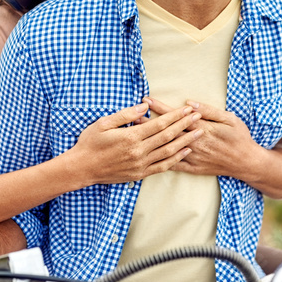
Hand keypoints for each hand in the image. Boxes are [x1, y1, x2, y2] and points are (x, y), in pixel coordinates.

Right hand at [67, 101, 202, 184]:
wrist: (82, 168)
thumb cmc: (90, 142)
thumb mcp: (104, 123)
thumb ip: (125, 115)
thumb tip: (143, 107)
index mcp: (131, 137)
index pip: (159, 124)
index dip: (175, 116)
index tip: (188, 109)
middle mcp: (139, 152)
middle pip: (168, 136)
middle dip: (185, 125)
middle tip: (199, 117)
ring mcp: (140, 165)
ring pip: (169, 152)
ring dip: (186, 142)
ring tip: (199, 133)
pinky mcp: (139, 174)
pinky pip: (162, 167)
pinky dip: (176, 159)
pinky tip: (185, 152)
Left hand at [145, 98, 257, 179]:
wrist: (246, 163)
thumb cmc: (239, 137)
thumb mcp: (229, 118)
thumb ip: (209, 110)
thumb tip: (190, 103)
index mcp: (203, 128)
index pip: (176, 116)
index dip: (161, 108)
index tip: (147, 100)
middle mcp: (195, 143)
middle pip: (167, 131)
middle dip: (149, 122)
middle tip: (132, 115)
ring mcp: (193, 157)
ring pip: (167, 147)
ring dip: (151, 139)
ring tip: (136, 132)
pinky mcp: (193, 168)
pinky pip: (174, 164)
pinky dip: (160, 159)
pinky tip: (148, 155)